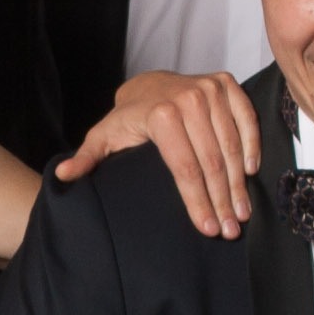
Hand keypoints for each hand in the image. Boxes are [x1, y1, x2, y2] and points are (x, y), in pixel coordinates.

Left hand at [56, 70, 258, 238]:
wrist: (148, 84)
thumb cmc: (127, 118)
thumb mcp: (103, 137)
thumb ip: (86, 158)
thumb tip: (62, 176)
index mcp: (161, 114)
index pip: (184, 168)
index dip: (197, 202)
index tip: (206, 228)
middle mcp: (189, 98)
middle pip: (211, 161)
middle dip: (221, 200)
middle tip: (230, 230)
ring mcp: (210, 89)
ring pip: (231, 145)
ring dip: (238, 184)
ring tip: (241, 213)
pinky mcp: (227, 84)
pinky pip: (247, 120)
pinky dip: (251, 147)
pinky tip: (250, 174)